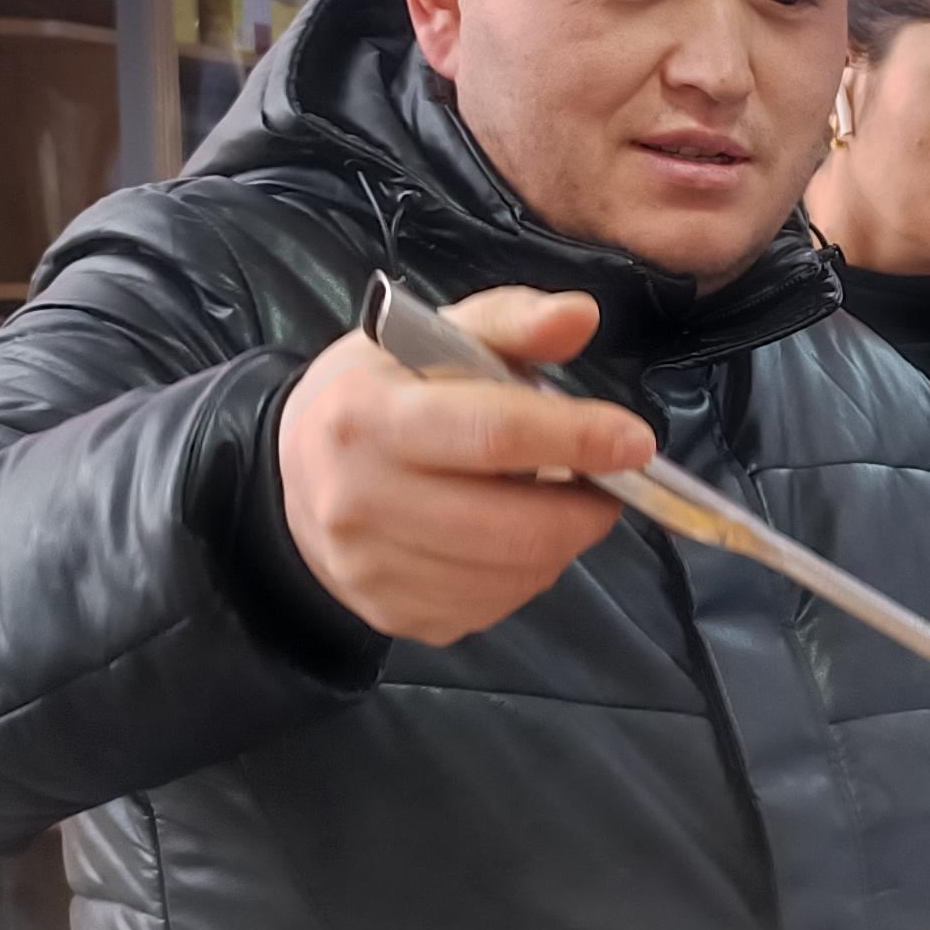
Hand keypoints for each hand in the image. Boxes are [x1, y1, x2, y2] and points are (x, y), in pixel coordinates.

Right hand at [278, 287, 657, 646]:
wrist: (293, 470)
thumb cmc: (380, 392)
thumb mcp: (433, 336)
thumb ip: (512, 322)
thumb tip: (581, 316)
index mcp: (368, 417)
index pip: (496, 434)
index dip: (579, 439)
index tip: (636, 442)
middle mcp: (360, 500)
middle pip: (516, 527)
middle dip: (586, 509)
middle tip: (606, 484)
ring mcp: (373, 569)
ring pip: (515, 575)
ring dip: (560, 541)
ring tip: (551, 501)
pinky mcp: (392, 614)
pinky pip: (495, 605)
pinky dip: (526, 573)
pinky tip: (509, 537)